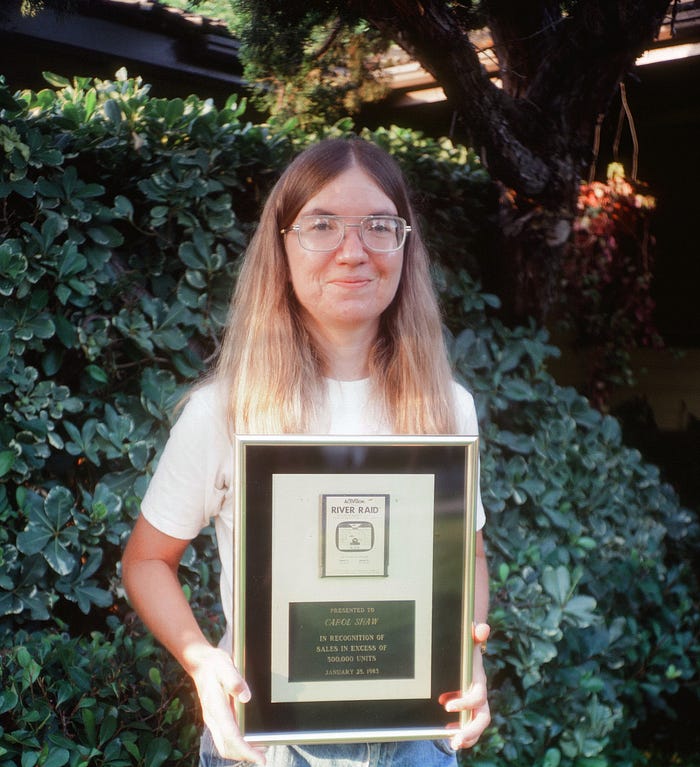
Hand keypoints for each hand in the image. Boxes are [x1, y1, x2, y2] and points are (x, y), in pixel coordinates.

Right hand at [187, 645, 265, 764]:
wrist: (200, 662)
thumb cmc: (214, 664)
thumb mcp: (225, 666)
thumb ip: (235, 682)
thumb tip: (246, 697)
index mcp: (216, 708)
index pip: (231, 737)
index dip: (246, 751)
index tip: (260, 759)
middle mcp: (213, 718)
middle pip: (227, 747)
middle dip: (245, 755)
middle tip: (263, 755)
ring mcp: (213, 719)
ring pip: (225, 745)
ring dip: (241, 751)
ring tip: (260, 748)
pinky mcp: (215, 717)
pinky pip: (225, 737)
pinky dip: (237, 743)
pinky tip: (249, 737)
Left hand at [438, 622, 490, 749]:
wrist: (468, 653)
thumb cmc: (468, 647)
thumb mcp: (469, 639)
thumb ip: (476, 633)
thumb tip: (482, 628)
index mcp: (479, 681)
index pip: (477, 697)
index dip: (465, 703)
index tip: (446, 706)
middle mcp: (480, 695)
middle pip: (482, 718)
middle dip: (470, 730)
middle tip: (455, 739)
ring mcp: (475, 705)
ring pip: (477, 726)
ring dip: (468, 737)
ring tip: (453, 744)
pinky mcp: (469, 710)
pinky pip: (470, 727)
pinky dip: (462, 733)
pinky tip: (448, 734)